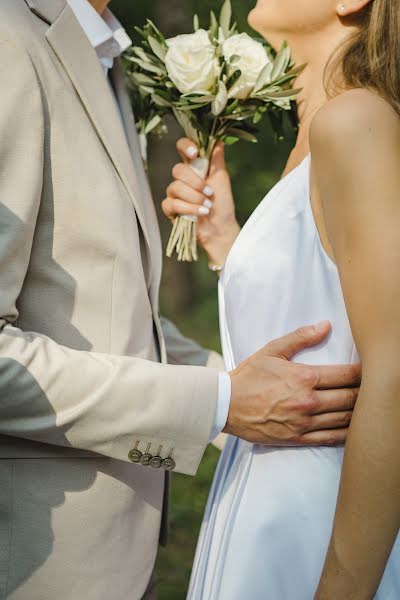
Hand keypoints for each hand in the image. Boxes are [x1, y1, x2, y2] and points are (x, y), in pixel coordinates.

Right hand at [162, 138, 240, 265]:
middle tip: (209, 192)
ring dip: (194, 197)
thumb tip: (218, 138)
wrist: (221, 228)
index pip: (183, 148)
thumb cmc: (222, 204)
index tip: (195, 154)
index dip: (185, 146)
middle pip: (177, 169)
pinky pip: (172, 203)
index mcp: (194, 167)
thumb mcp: (222, 179)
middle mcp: (182, 178)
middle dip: (195, 182)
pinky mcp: (170, 209)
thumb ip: (217, 159)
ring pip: (175, 187)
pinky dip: (189, 208)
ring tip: (207, 206)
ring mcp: (174, 193)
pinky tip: (200, 213)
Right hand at [226, 321, 360, 445]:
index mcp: (304, 377)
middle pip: (351, 398)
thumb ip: (300, 338)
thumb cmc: (249, 376)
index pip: (346, 375)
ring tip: (370, 406)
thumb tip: (326, 326)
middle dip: (367, 392)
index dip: (364, 372)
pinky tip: (355, 427)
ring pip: (345, 419)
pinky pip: (332, 437)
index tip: (372, 368)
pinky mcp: (299, 438)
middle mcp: (308, 401)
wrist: (226, 405)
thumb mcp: (272, 350)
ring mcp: (304, 423)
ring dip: (361, 412)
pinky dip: (348, 433)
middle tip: (377, 387)